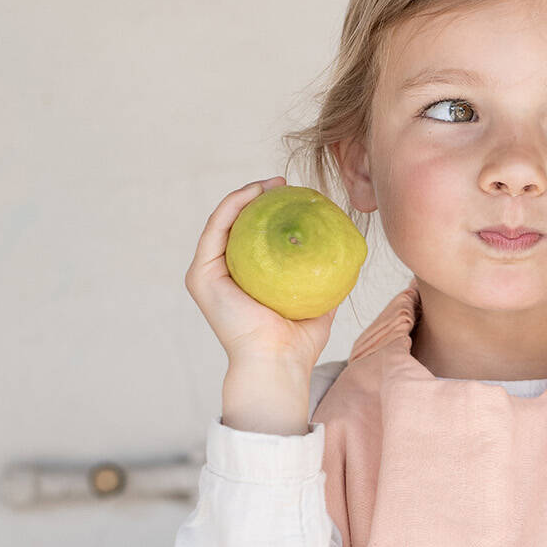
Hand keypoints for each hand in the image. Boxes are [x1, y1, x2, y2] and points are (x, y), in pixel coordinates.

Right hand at [184, 178, 336, 373]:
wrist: (278, 362)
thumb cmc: (298, 343)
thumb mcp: (317, 304)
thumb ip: (325, 282)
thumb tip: (346, 259)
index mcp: (242, 281)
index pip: (251, 237)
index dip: (268, 211)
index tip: (294, 195)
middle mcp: (221, 275)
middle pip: (235, 225)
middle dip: (256, 197)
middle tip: (284, 185)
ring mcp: (207, 274)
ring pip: (223, 221)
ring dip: (245, 195)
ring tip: (273, 184)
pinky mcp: (201, 275)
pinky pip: (216, 229)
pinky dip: (233, 205)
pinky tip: (255, 193)